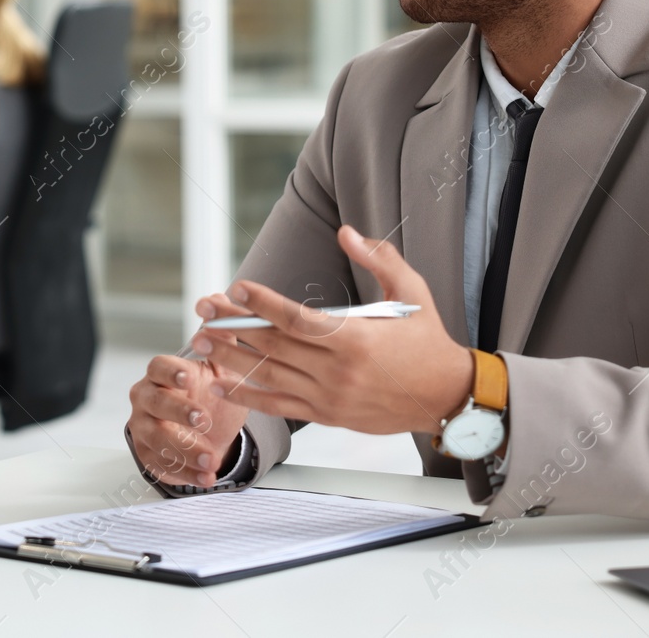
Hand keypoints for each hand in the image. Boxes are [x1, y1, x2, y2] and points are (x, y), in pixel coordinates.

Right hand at [127, 353, 247, 488]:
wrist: (210, 431)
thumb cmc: (210, 395)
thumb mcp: (221, 369)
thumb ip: (221, 340)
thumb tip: (218, 308)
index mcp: (162, 374)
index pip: (158, 367)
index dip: (171, 372)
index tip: (188, 377)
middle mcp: (147, 399)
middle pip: (154, 402)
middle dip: (178, 412)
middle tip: (203, 420)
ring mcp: (144, 429)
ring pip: (156, 439)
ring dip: (185, 449)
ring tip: (212, 458)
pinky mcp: (149, 456)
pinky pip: (162, 466)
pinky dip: (187, 474)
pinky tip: (206, 476)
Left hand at [189, 225, 473, 436]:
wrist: (447, 397)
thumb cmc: (429, 341)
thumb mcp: (412, 291)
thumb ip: (379, 258)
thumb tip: (346, 232)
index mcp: (356, 339)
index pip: (297, 319)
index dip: (262, 303)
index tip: (236, 288)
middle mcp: (338, 371)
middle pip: (274, 345)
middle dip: (233, 325)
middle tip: (203, 308)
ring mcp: (330, 397)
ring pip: (269, 376)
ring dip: (231, 358)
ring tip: (200, 341)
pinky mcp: (327, 415)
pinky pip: (278, 406)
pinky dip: (247, 396)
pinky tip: (220, 384)